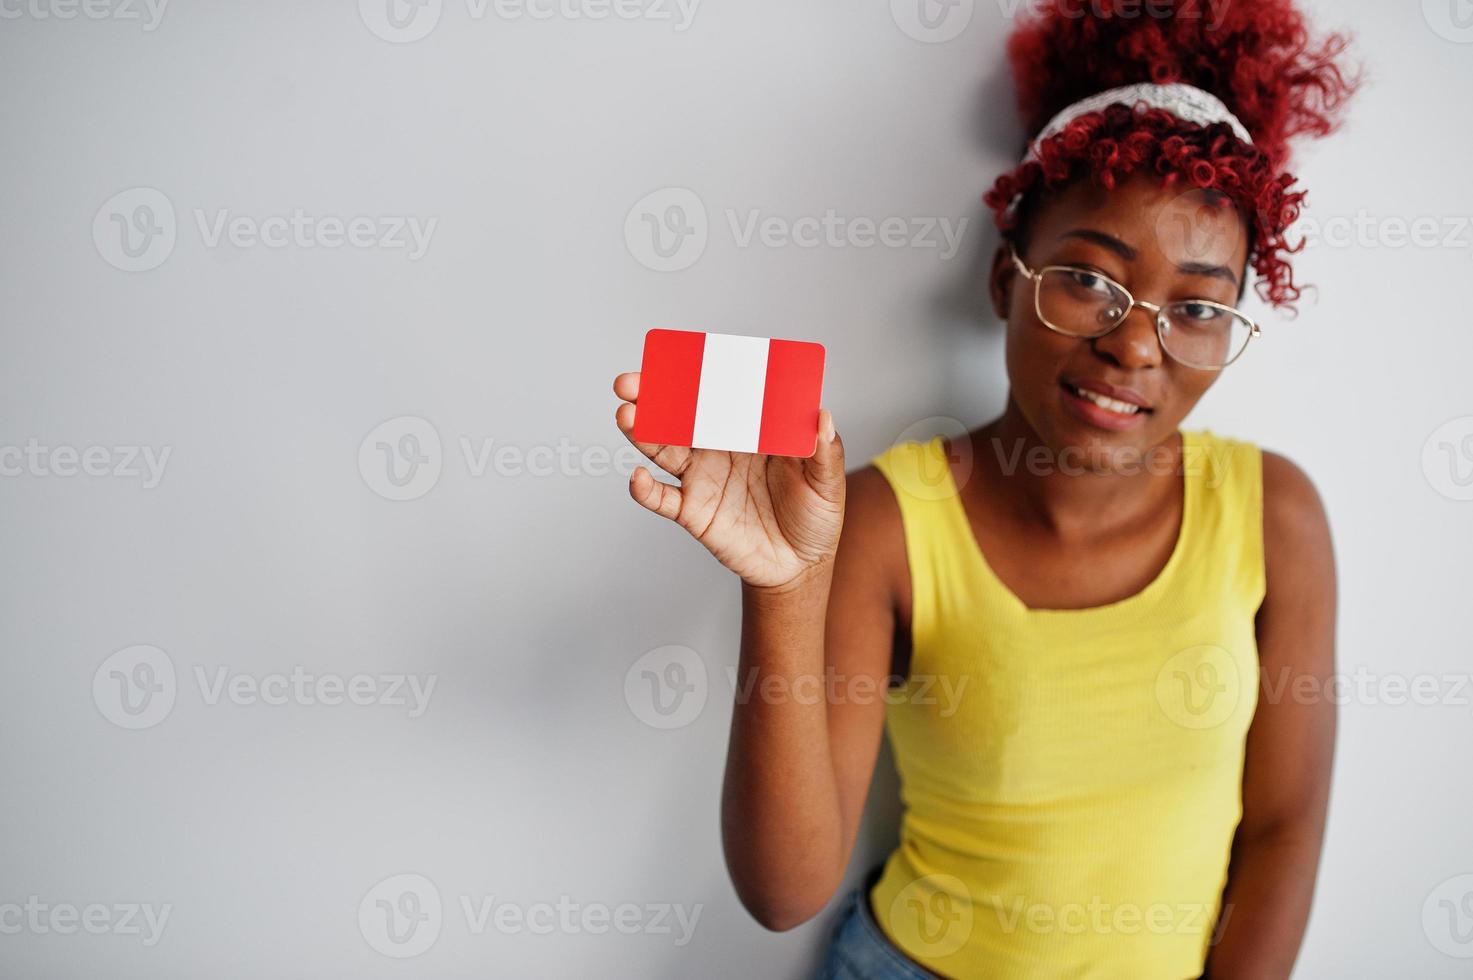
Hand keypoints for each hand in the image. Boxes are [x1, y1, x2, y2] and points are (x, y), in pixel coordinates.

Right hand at [613, 372, 845, 590]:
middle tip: (631, 381)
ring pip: (664, 449)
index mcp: (751, 431)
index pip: (721, 395)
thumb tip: (822, 415)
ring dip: (642, 432)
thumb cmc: (815, 517)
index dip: (698, 375)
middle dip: (653, 396)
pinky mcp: (693, 512)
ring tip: (627, 415)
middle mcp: (720, 448)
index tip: (678, 357)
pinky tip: (638, 478)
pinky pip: (662, 499)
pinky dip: (645, 490)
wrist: (800, 567)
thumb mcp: (828, 483)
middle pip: (681, 416)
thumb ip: (825, 451)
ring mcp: (702, 478)